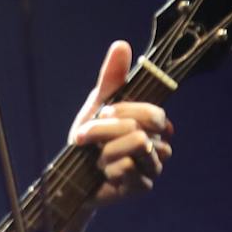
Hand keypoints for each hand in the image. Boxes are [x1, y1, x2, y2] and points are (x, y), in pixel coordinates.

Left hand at [66, 40, 172, 207]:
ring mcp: (153, 166)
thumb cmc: (88, 141)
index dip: (125, 110)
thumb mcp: (96, 106)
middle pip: (143, 126)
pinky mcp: (143, 186)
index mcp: (152, 124)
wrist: (72, 178)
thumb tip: (121, 44)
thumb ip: (111, 79)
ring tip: (98, 159)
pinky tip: (103, 174)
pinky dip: (108, 169)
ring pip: (137, 145)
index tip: (103, 112)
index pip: (153, 112)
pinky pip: (127, 168)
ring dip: (106, 151)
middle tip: (88, 137)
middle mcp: (159, 144)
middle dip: (108, 129)